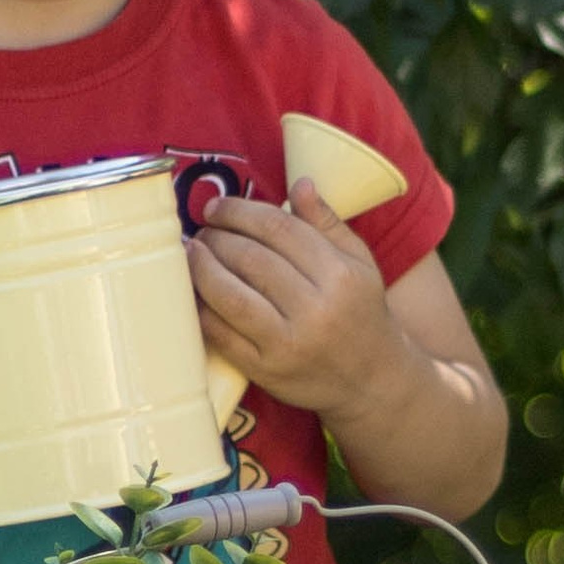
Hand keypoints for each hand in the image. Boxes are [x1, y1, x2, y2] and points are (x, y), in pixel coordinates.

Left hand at [186, 180, 408, 419]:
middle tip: (203, 230)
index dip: (240, 212)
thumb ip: (327, 222)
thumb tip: (299, 183)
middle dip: (217, 237)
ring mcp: (289, 343)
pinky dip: (200, 308)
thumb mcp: (359, 262)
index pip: (278, 229)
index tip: (217, 207)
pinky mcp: (266, 370)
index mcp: (340, 275)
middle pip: (250, 258)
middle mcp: (316, 309)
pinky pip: (221, 333)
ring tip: (191, 252)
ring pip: (230, 294)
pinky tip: (193, 291)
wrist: (372, 380)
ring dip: (201, 268)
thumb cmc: (361, 312)